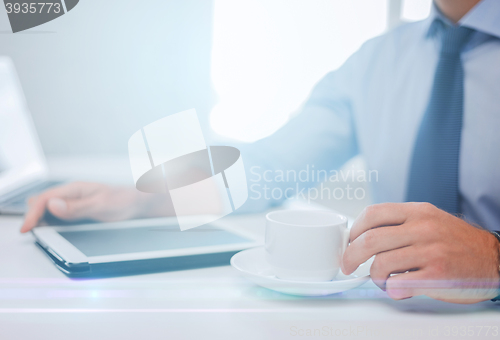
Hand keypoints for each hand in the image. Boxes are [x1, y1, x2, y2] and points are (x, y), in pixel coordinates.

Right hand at [20, 182, 169, 232]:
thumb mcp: (101, 205)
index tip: (27, 228)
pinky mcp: (79, 209)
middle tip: (32, 231)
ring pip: (48, 208)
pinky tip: (52, 229)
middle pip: (41, 202)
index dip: (32, 214)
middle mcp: (72, 194)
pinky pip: (59, 214)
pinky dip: (51, 221)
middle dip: (33, 215)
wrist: (140, 202)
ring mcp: (75, 201)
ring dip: (41, 219)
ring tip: (38, 232)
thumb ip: (77, 207)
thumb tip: (53, 205)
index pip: (44, 199)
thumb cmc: (125, 200)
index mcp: (75, 189)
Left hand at [342, 202, 499, 303]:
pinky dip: (392, 289)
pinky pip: (399, 284)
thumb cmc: (457, 242)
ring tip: (383, 280)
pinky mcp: (438, 275)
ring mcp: (430, 251)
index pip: (373, 213)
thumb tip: (364, 238)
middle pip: (370, 240)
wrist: (494, 259)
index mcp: (417, 212)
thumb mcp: (429, 221)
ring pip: (381, 264)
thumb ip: (400, 225)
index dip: (354, 230)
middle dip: (351, 256)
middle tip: (348, 266)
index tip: (349, 242)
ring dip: (374, 277)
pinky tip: (398, 288)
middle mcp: (422, 228)